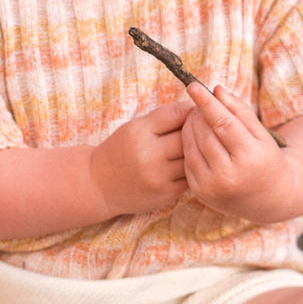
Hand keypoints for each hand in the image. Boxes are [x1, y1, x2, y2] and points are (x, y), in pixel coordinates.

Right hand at [90, 101, 193, 217]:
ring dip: (196, 151)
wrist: (100, 185)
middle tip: (201, 127)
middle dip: (196, 130)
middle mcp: (148, 154)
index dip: (189, 110)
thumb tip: (195, 109)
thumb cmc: (122, 149)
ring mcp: (157, 177)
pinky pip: (189, 178)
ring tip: (197, 145)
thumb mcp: (135, 127)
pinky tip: (189, 164)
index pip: (175, 114)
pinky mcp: (165, 194)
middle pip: (186, 136)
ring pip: (191, 158)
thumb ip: (163, 118)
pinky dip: (191, 170)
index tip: (195, 109)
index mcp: (140, 131)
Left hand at [182, 83, 290, 221]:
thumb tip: (216, 90)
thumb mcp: (260, 133)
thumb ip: (239, 109)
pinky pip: (187, 158)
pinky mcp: (199, 191)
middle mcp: (228, 175)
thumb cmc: (265, 158)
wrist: (267, 198)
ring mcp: (212, 186)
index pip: (223, 123)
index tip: (193, 86)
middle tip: (201, 103)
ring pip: (191, 144)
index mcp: (248, 157)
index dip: (207, 103)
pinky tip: (197, 135)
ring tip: (198, 116)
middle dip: (198, 113)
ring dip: (190, 125)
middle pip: (204, 133)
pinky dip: (188, 143)